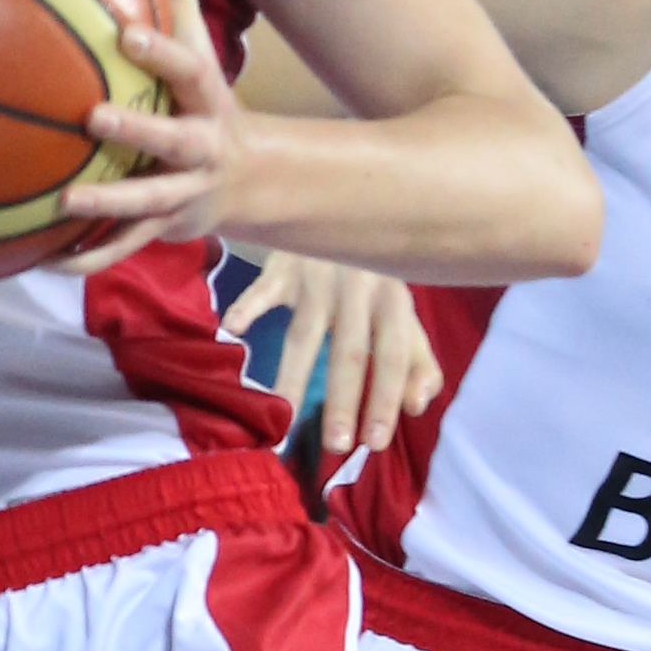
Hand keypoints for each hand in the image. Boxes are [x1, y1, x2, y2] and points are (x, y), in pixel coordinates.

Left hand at [55, 0, 251, 271]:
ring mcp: (185, 192)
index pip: (188, 69)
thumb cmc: (202, 97)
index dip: (162, 52)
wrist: (249, 177)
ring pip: (148, 203)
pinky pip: (127, 246)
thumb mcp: (200, 48)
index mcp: (206, 97)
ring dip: (108, 204)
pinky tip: (50, 260)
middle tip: (92, 117)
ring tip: (64, 200)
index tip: (125, 34)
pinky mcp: (168, 228)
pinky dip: (91, 256)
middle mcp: (201, 147)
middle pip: (172, 140)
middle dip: (137, 131)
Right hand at [224, 255, 441, 455]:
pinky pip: (263, 288)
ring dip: (295, 378)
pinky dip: (248, 307)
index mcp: (394, 300)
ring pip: (304, 333)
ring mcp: (318, 273)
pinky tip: (234, 329)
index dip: (386, 398)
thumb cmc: (369, 276)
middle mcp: (359, 286)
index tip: (374, 442)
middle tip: (335, 444)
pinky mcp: (282, 264)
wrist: (334, 206)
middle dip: (343, 400)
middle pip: (350, 351)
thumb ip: (417, 361)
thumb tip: (417, 406)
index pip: (394, 355)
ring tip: (285, 420)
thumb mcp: (399, 311)